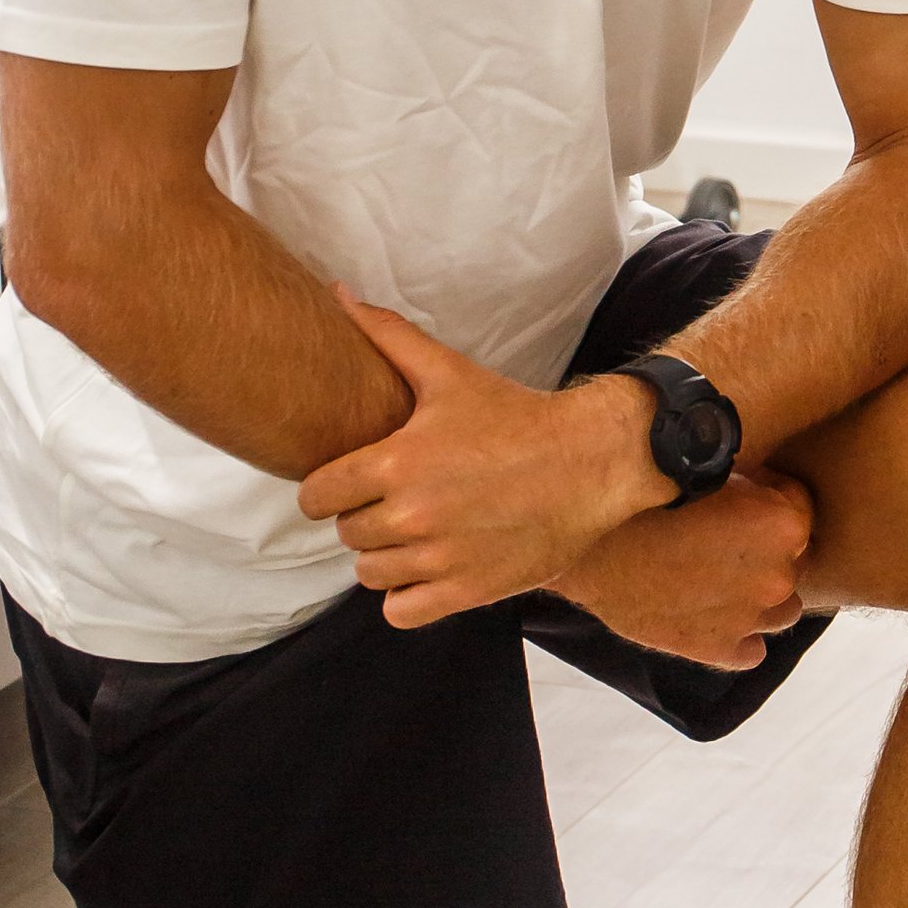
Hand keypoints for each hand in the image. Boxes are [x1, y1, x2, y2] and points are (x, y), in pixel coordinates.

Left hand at [297, 295, 672, 625]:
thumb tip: (340, 295)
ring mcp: (439, 558)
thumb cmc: (516, 417)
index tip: (352, 482)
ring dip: (386, 556)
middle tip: (397, 501)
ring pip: (370, 573)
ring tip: (415, 534)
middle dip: (365, 517)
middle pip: (347, 534)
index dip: (329, 489)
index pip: (316, 496)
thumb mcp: (450, 372)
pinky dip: (408, 595)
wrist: (590, 462)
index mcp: (396, 464)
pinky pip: (401, 611)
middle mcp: (411, 516)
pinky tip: (429, 567)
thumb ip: (389, 336)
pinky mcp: (467, 590)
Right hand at [553, 476, 814, 668]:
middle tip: (723, 542)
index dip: (771, 501)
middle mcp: (777, 575)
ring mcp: (750, 617)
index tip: (743, 500)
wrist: (589, 543)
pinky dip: (736, 635)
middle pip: (793, 562)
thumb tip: (763, 488)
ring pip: (780, 610)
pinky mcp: (718, 649)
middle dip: (767, 551)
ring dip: (759, 598)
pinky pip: (750, 649)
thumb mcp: (710, 472)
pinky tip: (707, 614)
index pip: (801, 510)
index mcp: (783, 525)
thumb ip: (751, 487)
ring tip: (717, 581)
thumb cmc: (645, 497)